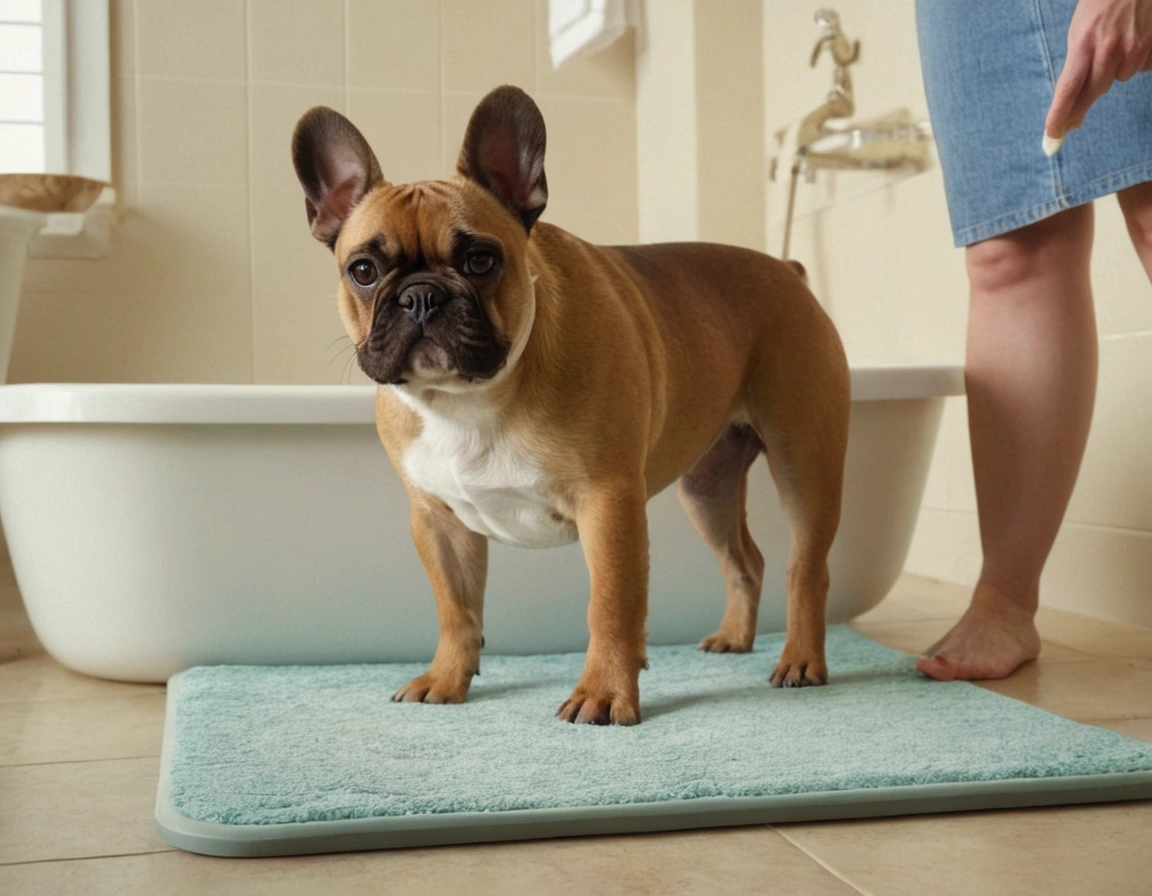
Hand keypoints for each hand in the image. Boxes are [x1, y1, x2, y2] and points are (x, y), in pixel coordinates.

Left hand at [1045, 0, 1151, 138]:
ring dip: (1113, 71)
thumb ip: (1077, 61)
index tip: (1052, 135)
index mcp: (1084, 44)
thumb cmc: (1101, 3)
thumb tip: (1072, 98)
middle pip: (1094, 92)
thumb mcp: (1080, 30)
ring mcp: (1135, 49)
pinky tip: (1133, 40)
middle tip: (1073, 118)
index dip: (1059, 115)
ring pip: (1119, 79)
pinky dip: (1134, 60)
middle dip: (1082, 104)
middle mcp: (1109, 50)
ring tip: (1114, 46)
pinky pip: (1139, 68)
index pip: (1068, 90)